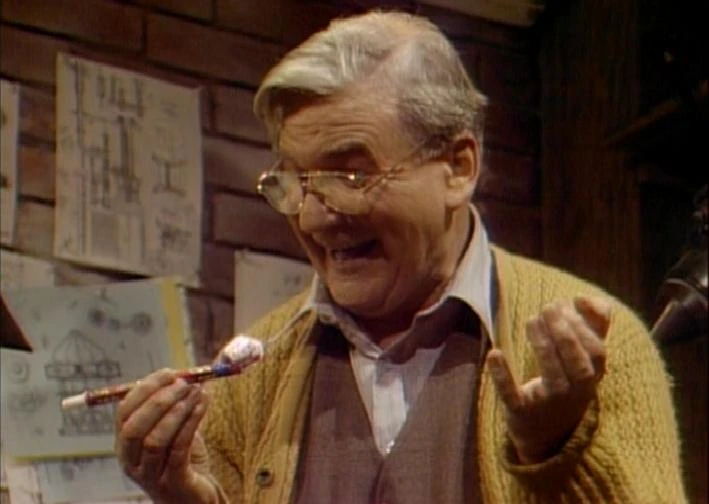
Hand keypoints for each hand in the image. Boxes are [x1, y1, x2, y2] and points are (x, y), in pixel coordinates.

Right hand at [115, 369, 218, 503]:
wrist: (195, 498)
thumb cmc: (183, 460)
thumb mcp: (173, 431)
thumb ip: (171, 407)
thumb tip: (184, 374)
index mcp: (125, 445)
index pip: (124, 412)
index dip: (145, 389)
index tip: (169, 373)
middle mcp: (131, 461)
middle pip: (135, 427)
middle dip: (159, 400)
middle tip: (183, 383)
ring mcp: (149, 475)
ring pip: (155, 440)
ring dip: (177, 411)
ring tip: (196, 392)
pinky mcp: (172, 482)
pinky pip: (178, 449)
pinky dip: (192, 422)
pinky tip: (204, 405)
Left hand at [486, 296, 611, 462]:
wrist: (546, 431)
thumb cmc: (567, 380)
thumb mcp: (585, 355)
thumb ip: (592, 322)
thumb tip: (583, 297)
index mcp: (592, 374)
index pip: (595, 350)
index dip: (581, 326)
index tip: (564, 303)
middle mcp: (575, 390)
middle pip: (576, 362)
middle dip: (563, 332)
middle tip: (547, 308)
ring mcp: (548, 402)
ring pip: (551, 375)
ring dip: (541, 344)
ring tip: (531, 320)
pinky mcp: (521, 411)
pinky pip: (513, 396)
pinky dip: (503, 376)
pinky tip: (494, 352)